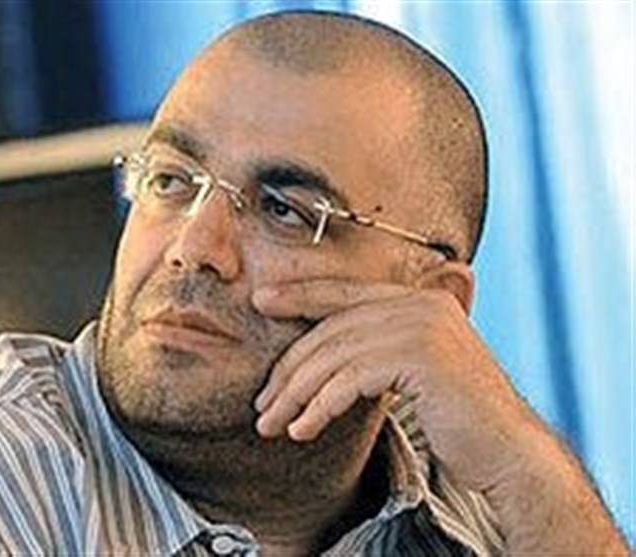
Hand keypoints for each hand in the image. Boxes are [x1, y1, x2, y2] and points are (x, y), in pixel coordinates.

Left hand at [251, 279, 629, 552]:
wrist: (509, 453)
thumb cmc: (458, 419)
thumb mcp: (412, 372)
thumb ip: (377, 351)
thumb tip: (321, 357)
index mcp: (420, 299)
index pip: (344, 291)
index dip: (299, 294)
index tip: (261, 301)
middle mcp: (422, 303)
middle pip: (332, 327)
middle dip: (289, 368)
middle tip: (262, 403)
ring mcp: (423, 325)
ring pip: (334, 355)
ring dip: (296, 394)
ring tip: (271, 424)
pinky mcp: (420, 356)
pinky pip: (349, 379)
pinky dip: (319, 407)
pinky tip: (301, 430)